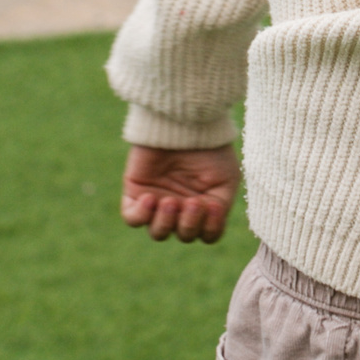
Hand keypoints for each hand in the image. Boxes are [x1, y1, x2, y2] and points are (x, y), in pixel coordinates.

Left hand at [121, 143, 240, 242]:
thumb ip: (221, 210)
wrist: (184, 124)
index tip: (212, 206)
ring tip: (169, 202)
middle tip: (191, 202)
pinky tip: (151, 198)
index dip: (209, 228)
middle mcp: (182, 207)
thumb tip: (208, 231)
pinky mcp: (136, 193)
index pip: (207, 234)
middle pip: (183, 235)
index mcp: (205, 206)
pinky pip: (133, 218)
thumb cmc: (210, 149)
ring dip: (165, 223)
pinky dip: (141, 215)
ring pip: (158, 233)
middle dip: (188, 224)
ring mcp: (159, 202)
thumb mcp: (226, 180)